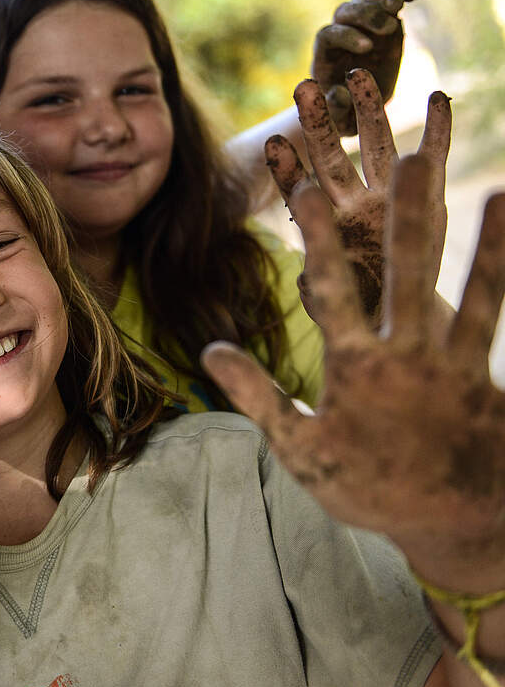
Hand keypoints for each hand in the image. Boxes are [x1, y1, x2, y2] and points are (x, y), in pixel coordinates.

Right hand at [202, 155, 504, 578]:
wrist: (451, 526)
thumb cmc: (367, 487)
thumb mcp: (302, 449)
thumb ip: (259, 396)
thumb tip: (211, 351)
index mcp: (355, 370)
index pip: (329, 290)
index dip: (316, 238)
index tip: (304, 189)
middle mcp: (407, 358)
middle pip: (404, 275)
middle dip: (404, 216)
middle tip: (409, 160)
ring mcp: (453, 365)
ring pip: (466, 291)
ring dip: (476, 240)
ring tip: (488, 189)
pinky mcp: (485, 376)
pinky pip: (496, 318)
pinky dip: (502, 275)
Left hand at [264, 72, 449, 325]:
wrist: (399, 322)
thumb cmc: (357, 313)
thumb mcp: (335, 306)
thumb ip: (319, 293)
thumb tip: (303, 282)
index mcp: (324, 224)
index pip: (299, 189)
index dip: (287, 168)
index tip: (271, 142)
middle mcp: (353, 203)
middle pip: (331, 156)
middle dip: (317, 123)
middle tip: (303, 86)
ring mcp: (389, 195)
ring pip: (375, 145)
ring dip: (368, 110)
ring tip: (358, 76)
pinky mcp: (429, 197)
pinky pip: (435, 157)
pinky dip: (439, 129)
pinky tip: (439, 98)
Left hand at [312, 0, 416, 134]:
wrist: (361, 105)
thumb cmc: (346, 114)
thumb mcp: (341, 119)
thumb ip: (337, 108)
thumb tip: (339, 92)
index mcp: (325, 56)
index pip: (328, 35)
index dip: (346, 37)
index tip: (367, 48)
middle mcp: (339, 35)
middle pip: (345, 12)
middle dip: (365, 16)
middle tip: (388, 26)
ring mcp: (361, 25)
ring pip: (363, 1)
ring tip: (399, 6)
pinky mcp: (382, 21)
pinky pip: (386, 0)